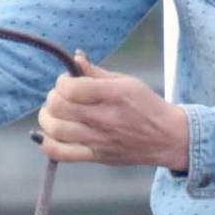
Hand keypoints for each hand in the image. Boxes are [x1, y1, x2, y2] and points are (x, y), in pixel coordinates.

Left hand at [36, 53, 189, 171]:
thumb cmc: (147, 106)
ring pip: (55, 129)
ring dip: (47, 118)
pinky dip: (47, 144)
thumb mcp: (127, 82)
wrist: (168, 137)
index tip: (68, 81)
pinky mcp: (96, 156)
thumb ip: (97, 72)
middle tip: (62, 96)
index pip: (70, 87)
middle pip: (58, 107)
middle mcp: (104, 118)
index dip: (62, 81)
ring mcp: (99, 140)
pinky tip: (46, 135)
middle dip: (53, 97)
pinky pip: (61, 154)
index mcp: (112, 95)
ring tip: (53, 113)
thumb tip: (75, 58)